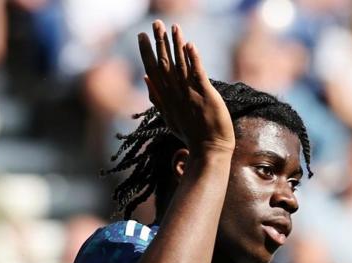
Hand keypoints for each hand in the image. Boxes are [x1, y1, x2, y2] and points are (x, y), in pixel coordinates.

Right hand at [137, 21, 234, 154]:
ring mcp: (189, 94)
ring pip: (180, 65)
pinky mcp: (205, 95)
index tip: (142, 36)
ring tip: (173, 26)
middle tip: (155, 23)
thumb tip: (145, 78)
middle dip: (160, 42)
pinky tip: (189, 44)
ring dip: (176, 44)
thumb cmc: (190, 134)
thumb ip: (156, 97)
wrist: (209, 149)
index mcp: (165, 98)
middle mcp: (175, 94)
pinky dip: (194, 59)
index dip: (147, 52)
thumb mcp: (168, 117)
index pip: (152, 70)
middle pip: (164, 64)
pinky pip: (198, 74)